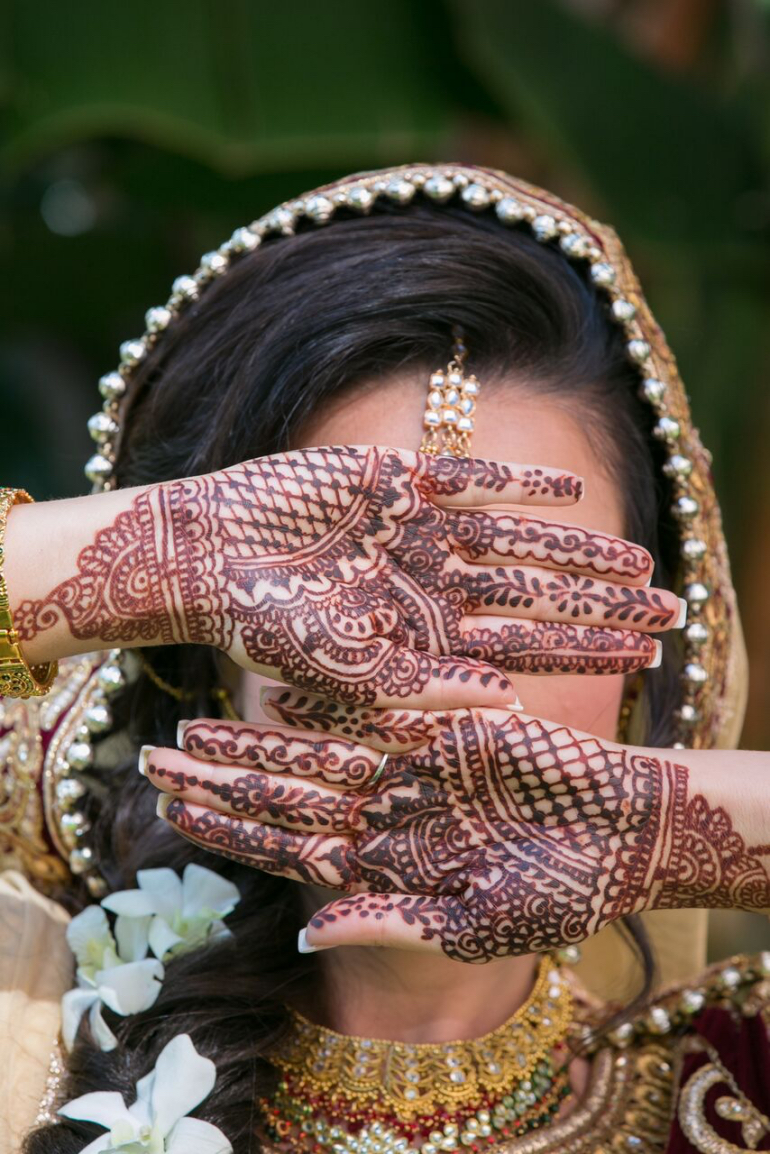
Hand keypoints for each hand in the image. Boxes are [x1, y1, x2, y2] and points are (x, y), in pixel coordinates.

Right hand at [12, 446, 680, 708]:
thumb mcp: (345, 666)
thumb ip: (424, 684)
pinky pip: (472, 479)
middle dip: (602, 604)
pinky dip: (519, 483)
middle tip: (672, 612)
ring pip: (518, 539)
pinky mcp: (398, 479)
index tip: (649, 659)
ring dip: (577, 548)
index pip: (524, 647)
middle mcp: (434, 582)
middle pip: (537, 594)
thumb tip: (508, 705)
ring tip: (639, 559)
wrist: (207, 554)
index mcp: (425, 634)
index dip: (586, 653)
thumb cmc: (264, 624)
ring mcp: (420, 529)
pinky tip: (573, 488)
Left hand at [146, 689, 769, 961]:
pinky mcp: (445, 727)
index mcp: (386, 867)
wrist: (629, 833)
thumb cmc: (564, 893)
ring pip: (314, 751)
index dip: (229, 831)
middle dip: (219, 779)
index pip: (287, 848)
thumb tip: (308, 936)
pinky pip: (376, 707)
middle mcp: (385, 814)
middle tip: (150, 758)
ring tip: (192, 722)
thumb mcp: (478, 923)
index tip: (170, 814)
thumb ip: (394, 923)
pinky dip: (330, 697)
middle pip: (285, 796)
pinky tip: (277, 681)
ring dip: (255, 739)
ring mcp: (411, 769)